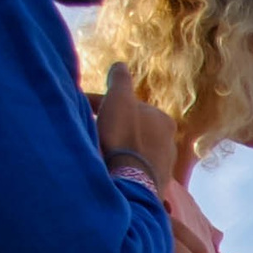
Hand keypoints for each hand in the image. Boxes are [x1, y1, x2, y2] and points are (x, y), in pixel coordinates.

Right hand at [94, 61, 178, 186]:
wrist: (131, 182)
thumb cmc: (124, 137)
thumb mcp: (119, 99)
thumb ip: (120, 80)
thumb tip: (120, 65)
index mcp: (163, 119)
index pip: (127, 107)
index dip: (101, 104)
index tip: (81, 109)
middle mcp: (170, 142)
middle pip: (133, 129)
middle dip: (112, 126)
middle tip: (90, 130)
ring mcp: (165, 166)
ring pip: (135, 150)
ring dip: (118, 147)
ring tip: (99, 152)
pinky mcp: (156, 186)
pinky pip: (135, 170)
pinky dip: (123, 165)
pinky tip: (111, 170)